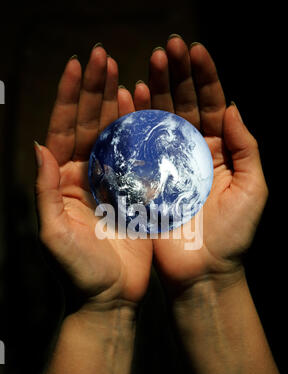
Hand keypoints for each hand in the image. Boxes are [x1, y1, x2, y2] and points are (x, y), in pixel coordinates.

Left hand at [35, 46, 151, 313]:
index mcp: (63, 183)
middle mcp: (85, 178)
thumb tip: (39, 147)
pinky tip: (144, 109)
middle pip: (88, 125)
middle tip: (102, 56)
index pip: (63, 131)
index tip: (77, 65)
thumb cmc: (77, 273)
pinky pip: (137, 158)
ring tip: (123, 72)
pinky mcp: (135, 195)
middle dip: (93, 90)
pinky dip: (140, 133)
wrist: (109, 299)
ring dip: (116, 104)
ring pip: (113, 136)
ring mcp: (111, 183)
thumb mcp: (54, 234)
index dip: (68, 98)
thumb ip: (45, 192)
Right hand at [133, 36, 267, 293]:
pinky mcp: (145, 181)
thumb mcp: (253, 188)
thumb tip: (231, 106)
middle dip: (176, 76)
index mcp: (219, 152)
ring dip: (154, 92)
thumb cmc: (233, 235)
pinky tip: (129, 99)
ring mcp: (165, 166)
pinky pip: (137, 147)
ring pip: (158, 121)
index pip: (211, 105)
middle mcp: (191, 153)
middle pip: (182, 106)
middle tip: (167, 49)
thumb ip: (246, 147)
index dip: (204, 77)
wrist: (204, 272)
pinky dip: (131, 122)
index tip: (196, 50)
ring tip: (148, 65)